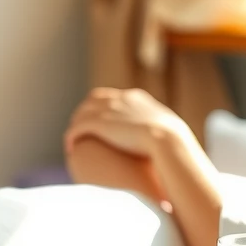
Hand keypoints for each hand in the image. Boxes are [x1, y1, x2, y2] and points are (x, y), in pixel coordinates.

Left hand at [64, 88, 191, 157]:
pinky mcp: (99, 124)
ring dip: (76, 125)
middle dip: (86, 113)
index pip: (113, 96)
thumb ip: (164, 132)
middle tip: (82, 130)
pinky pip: (77, 128)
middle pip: (93, 100)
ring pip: (82, 113)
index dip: (103, 108)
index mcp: (137, 98)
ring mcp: (108, 110)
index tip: (100, 122)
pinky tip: (71, 149)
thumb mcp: (171, 132)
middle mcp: (120, 99)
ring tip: (74, 140)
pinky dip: (71, 137)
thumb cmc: (175, 143)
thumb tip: (172, 141)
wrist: (168, 141)